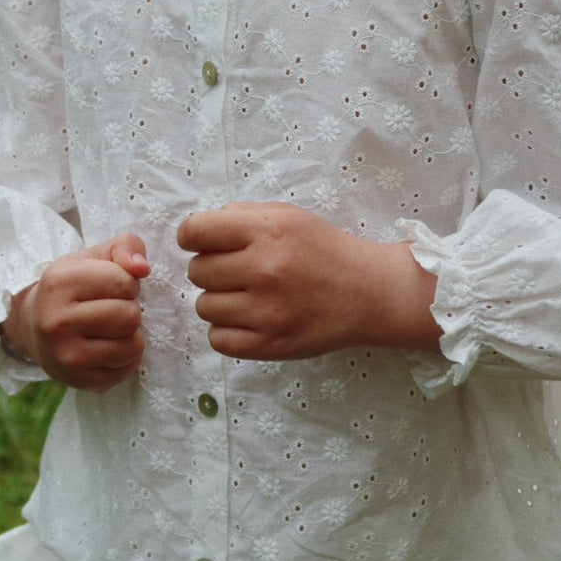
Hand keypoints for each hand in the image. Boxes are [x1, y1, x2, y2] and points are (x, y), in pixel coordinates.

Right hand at [1, 234, 150, 391]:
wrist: (35, 327)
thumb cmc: (75, 286)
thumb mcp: (96, 256)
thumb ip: (126, 246)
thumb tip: (142, 268)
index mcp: (59, 282)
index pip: (125, 282)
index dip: (126, 283)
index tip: (108, 287)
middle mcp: (57, 321)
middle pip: (130, 316)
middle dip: (129, 310)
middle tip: (110, 309)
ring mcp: (66, 356)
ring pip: (133, 345)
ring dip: (130, 335)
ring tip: (110, 329)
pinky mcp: (80, 381)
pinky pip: (127, 369)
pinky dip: (125, 359)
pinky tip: (106, 348)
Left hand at [177, 202, 440, 360]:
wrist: (369, 293)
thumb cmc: (323, 250)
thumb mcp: (288, 215)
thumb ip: (241, 215)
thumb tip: (196, 232)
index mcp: (267, 231)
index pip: (194, 231)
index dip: (191, 237)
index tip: (202, 243)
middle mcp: (264, 270)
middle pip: (196, 271)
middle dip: (211, 269)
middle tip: (239, 271)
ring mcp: (266, 311)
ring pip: (203, 306)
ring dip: (219, 301)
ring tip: (247, 296)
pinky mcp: (270, 344)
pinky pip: (217, 339)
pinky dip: (227, 330)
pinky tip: (249, 319)